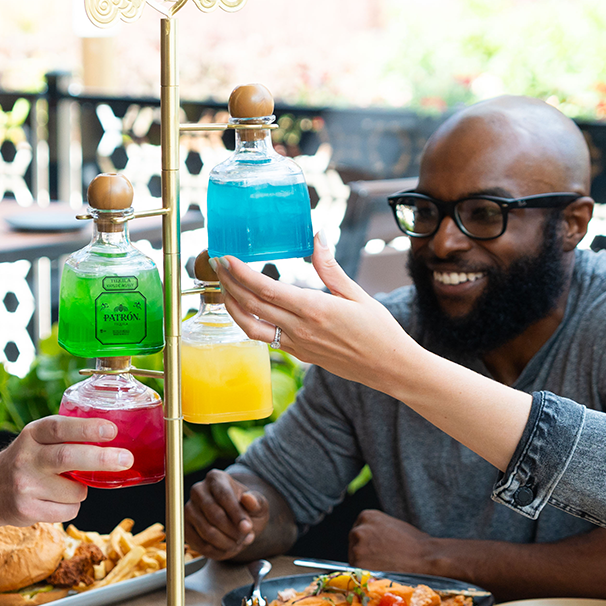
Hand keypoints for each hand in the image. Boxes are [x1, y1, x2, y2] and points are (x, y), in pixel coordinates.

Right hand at [0, 416, 131, 524]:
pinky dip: (72, 507)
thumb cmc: (28, 460)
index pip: (60, 427)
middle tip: (126, 459)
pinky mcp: (27, 509)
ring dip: (82, 490)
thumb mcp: (39, 439)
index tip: (111, 430)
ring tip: (66, 485)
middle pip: (68, 457)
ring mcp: (25, 485)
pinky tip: (55, 500)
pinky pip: (68, 511)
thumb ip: (67, 436)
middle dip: (102, 459)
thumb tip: (115, 439)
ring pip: (76, 491)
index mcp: (32, 434)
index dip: (87, 428)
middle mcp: (26, 458)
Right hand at [184, 469, 269, 559]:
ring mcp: (188, 509)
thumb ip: (257, 502)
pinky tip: (228, 548)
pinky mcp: (184, 527)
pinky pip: (200, 545)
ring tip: (238, 543)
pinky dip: (217, 552)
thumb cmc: (247, 511)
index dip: (237, 515)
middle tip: (246, 538)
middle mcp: (198, 490)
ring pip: (207, 532)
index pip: (224, 496)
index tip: (248, 529)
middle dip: (233, 532)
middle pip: (215, 516)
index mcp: (216, 478)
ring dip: (227, 543)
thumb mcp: (259, 506)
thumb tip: (249, 499)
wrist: (235, 522)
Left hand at [213, 232, 414, 386]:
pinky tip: (246, 308)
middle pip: (252, 306)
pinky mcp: (299, 354)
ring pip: (252, 327)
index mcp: (314, 310)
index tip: (226, 258)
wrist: (389, 368)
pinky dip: (250, 321)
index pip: (266, 290)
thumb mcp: (358, 294)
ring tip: (223, 287)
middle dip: (229, 283)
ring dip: (232, 306)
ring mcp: (297, 345)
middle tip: (216, 264)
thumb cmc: (379, 330)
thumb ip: (331, 268)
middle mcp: (300, 330)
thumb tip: (318, 236)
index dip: (241, 274)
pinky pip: (266, 338)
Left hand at [347, 510, 446, 574]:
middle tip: (380, 559)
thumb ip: (375, 529)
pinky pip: (357, 570)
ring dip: (365, 563)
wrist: (424, 556)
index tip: (376, 548)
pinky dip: (367, 573)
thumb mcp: (391, 525)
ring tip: (384, 564)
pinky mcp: (358, 563)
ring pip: (354, 557)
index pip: (358, 530)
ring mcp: (357, 546)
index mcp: (366, 516)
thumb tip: (367, 540)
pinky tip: (381, 570)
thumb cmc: (414, 542)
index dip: (367, 542)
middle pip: (353, 543)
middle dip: (364, 552)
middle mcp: (358, 529)